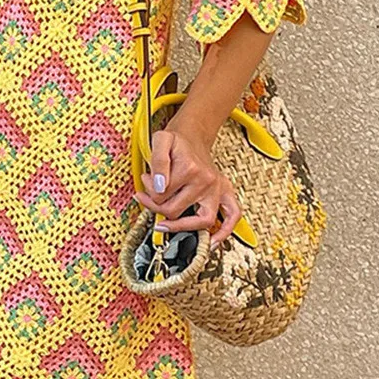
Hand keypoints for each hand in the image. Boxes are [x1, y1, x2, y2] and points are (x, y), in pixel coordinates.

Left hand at [132, 121, 242, 248]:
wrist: (192, 135)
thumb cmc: (176, 140)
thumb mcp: (160, 140)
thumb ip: (157, 161)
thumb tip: (158, 186)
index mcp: (190, 168)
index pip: (162, 194)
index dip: (148, 192)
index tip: (145, 183)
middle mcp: (207, 180)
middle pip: (176, 210)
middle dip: (156, 206)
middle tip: (148, 197)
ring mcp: (218, 188)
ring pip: (201, 220)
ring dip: (180, 226)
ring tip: (164, 225)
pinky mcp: (226, 193)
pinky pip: (233, 216)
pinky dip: (224, 232)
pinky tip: (211, 242)